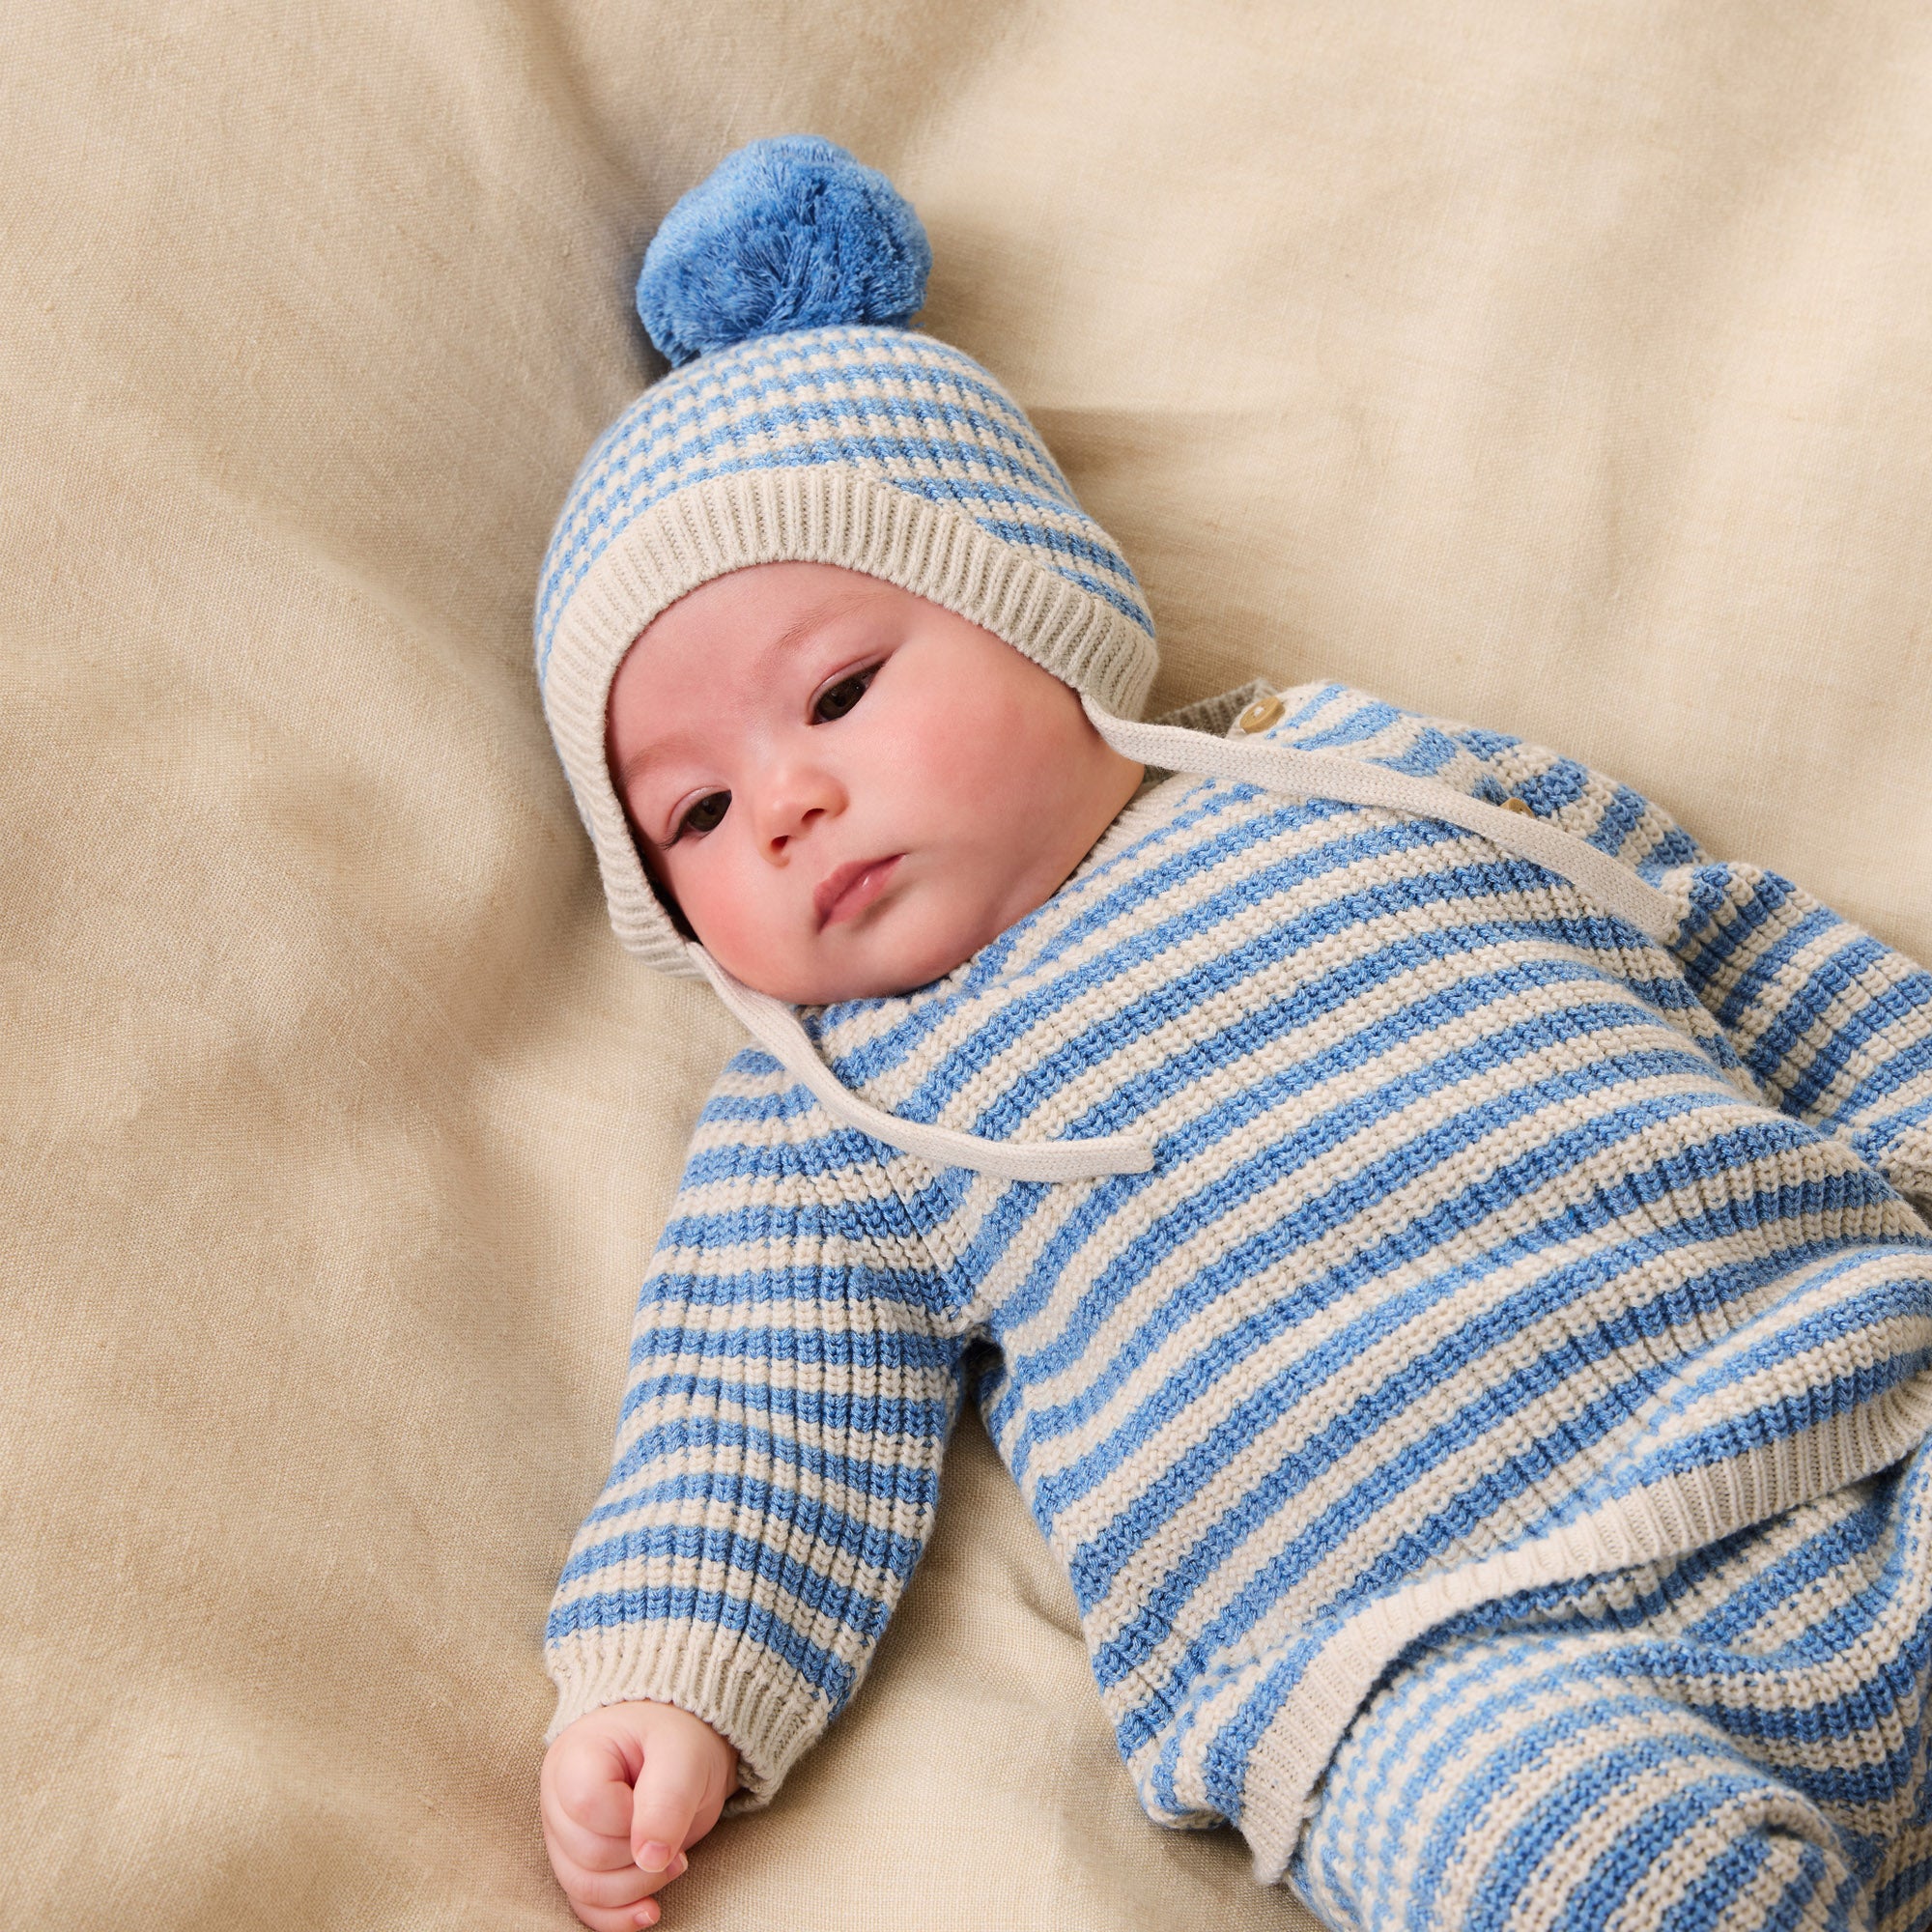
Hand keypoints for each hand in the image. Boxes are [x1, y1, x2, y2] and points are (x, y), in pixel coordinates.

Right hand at [540, 1701, 739, 1929]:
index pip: (587, 1806)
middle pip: (586, 1855)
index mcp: (576, 1756)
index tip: (666, 1804)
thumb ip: (667, 1800)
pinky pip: (585, 1905)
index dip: (631, 1820)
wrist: (678, 1746)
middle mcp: (558, 1798)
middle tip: (677, 1843)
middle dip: (640, 1859)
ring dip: (635, 1888)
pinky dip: (618, 1916)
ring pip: (582, 1887)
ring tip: (674, 1863)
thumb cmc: (676, 1739)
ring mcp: (563, 1835)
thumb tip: (650, 1859)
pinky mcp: (577, 1863)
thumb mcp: (683, 1755)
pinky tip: (650, 1911)